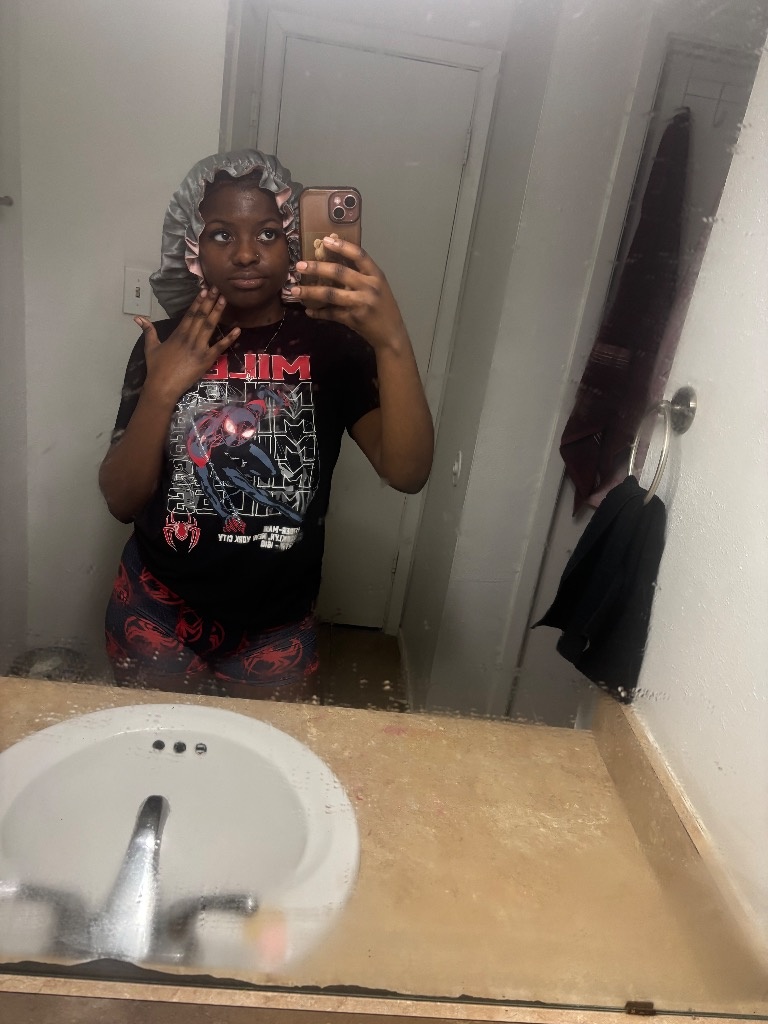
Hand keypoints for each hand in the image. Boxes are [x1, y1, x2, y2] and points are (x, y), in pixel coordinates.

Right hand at [135, 287, 239, 405]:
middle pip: (201, 316)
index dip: (198, 301)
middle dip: (210, 301)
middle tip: (217, 288)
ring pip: (209, 326)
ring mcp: (199, 348)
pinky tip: (238, 329)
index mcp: (178, 334)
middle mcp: (189, 338)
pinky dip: (229, 338)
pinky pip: (220, 347)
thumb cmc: (156, 368)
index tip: (204, 290)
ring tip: (224, 299)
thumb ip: (148, 331)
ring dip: (217, 312)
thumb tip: (138, 318)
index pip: (190, 314)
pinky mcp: (206, 360)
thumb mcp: (150, 347)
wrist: (162, 386)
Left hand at [292, 237, 406, 353]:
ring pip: (331, 294)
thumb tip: (335, 260)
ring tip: (295, 289)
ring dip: (310, 291)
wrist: (391, 334)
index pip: (359, 255)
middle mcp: (369, 287)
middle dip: (317, 268)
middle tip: (299, 266)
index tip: (325, 240)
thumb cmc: (384, 307)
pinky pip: (331, 313)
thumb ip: (361, 275)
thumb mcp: (378, 286)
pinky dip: (318, 312)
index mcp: (376, 275)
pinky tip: (309, 311)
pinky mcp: (354, 319)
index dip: (342, 246)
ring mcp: (361, 303)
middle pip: (339, 272)